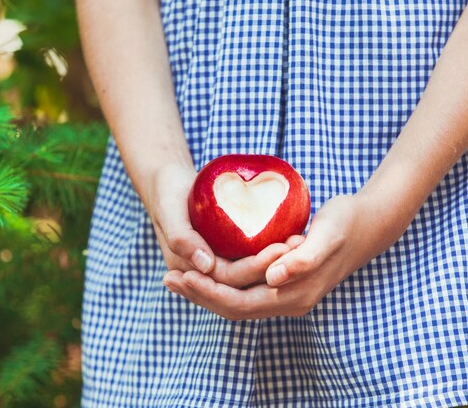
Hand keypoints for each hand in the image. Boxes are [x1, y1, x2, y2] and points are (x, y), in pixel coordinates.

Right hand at [148, 163, 291, 287]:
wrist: (169, 184)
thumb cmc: (167, 193)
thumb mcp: (169, 210)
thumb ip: (182, 238)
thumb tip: (206, 265)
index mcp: (188, 274)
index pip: (229, 279)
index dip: (256, 267)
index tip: (282, 248)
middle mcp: (206, 276)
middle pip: (245, 282)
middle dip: (274, 267)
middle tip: (299, 245)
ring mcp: (218, 266)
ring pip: (252, 274)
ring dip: (277, 261)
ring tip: (301, 241)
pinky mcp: (229, 254)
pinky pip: (253, 259)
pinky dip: (272, 252)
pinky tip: (293, 238)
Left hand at [163, 194, 404, 319]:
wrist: (368, 225)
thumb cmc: (346, 223)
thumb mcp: (327, 233)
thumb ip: (304, 257)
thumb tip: (273, 277)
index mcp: (295, 294)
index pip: (240, 303)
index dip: (208, 292)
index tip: (181, 276)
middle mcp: (288, 301)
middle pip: (232, 308)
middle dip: (199, 295)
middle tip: (168, 278)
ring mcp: (286, 295)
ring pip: (236, 302)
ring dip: (206, 292)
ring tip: (177, 277)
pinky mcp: (283, 284)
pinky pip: (245, 291)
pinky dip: (220, 284)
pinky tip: (204, 270)